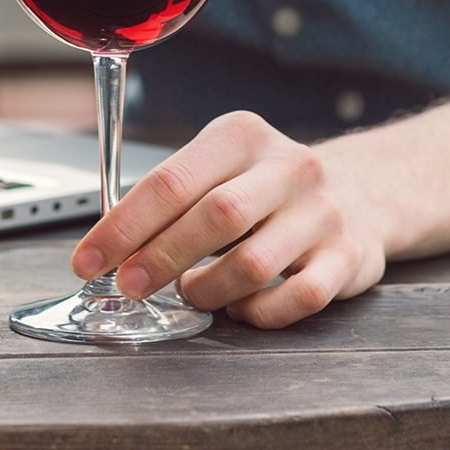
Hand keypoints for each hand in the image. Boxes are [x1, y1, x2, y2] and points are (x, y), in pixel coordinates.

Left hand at [70, 111, 386, 328]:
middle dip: (160, 258)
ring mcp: (322, 212)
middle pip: (214, 217)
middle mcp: (288, 167)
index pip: (172, 180)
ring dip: (209, 290)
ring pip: (253, 264)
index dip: (123, 226)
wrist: (362, 190)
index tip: (88, 260)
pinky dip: (258, 313)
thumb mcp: (222, 165)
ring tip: (193, 292)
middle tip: (129, 286)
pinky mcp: (348, 257)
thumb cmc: (267, 185)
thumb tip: (107, 244)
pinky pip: (297, 299)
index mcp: (242, 136)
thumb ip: (172, 196)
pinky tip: (241, 308)